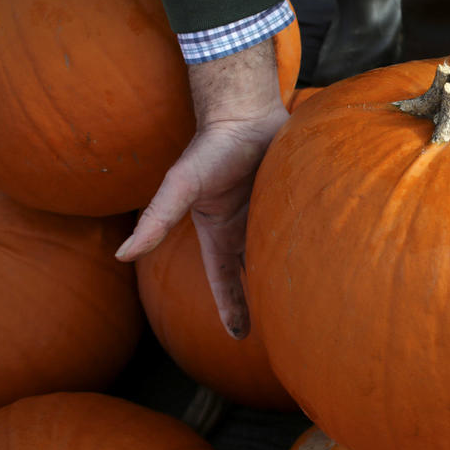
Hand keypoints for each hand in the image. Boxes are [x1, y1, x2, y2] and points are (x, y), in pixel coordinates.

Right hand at [115, 41, 287, 338]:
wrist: (246, 112)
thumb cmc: (210, 148)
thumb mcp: (180, 187)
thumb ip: (156, 220)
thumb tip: (122, 254)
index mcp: (218, 232)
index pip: (223, 280)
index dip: (231, 307)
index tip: (239, 337)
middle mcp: (244, 227)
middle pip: (254, 273)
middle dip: (262, 299)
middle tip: (284, 330)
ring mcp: (269, 213)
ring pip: (279, 253)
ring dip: (289, 274)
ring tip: (308, 303)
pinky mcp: (292, 199)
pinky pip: (302, 229)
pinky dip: (310, 245)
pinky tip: (327, 259)